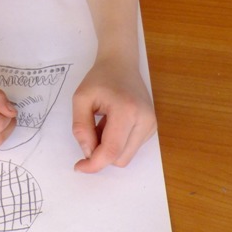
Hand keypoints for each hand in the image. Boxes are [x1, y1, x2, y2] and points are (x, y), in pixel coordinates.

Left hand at [71, 57, 156, 172]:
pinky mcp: (152, 127)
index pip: (111, 150)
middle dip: (100, 154)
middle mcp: (145, 120)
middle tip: (90, 132)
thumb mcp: (81, 98)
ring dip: (109, 148)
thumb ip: (81, 128)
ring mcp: (152, 124)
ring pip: (126, 157)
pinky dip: (118, 143)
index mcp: (126, 111)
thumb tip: (88, 153)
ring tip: (102, 124)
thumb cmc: (100, 79)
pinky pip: (131, 148)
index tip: (79, 166)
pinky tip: (112, 124)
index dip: (94, 164)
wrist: (121, 64)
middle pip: (120, 159)